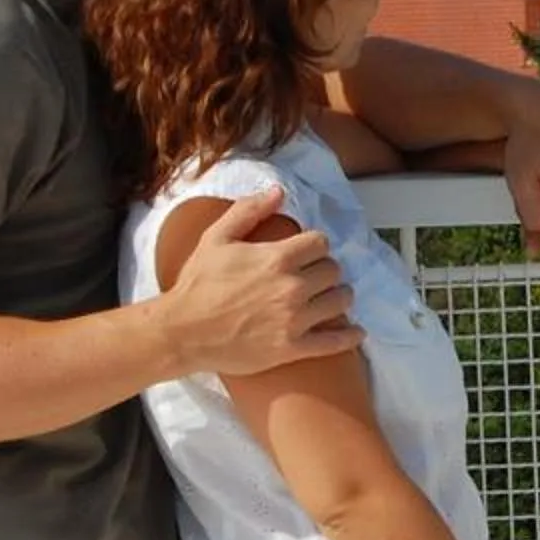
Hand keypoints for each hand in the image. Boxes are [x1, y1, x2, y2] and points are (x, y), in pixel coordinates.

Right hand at [154, 187, 359, 374]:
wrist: (183, 332)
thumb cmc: (198, 284)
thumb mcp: (216, 238)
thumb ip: (249, 211)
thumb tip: (278, 192)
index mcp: (277, 258)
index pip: (321, 243)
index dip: (315, 245)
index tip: (307, 251)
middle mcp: (292, 287)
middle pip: (333, 270)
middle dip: (326, 269)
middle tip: (315, 275)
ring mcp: (294, 319)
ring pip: (340, 301)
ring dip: (338, 296)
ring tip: (330, 297)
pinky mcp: (292, 347)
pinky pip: (334, 342)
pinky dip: (349, 336)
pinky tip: (356, 331)